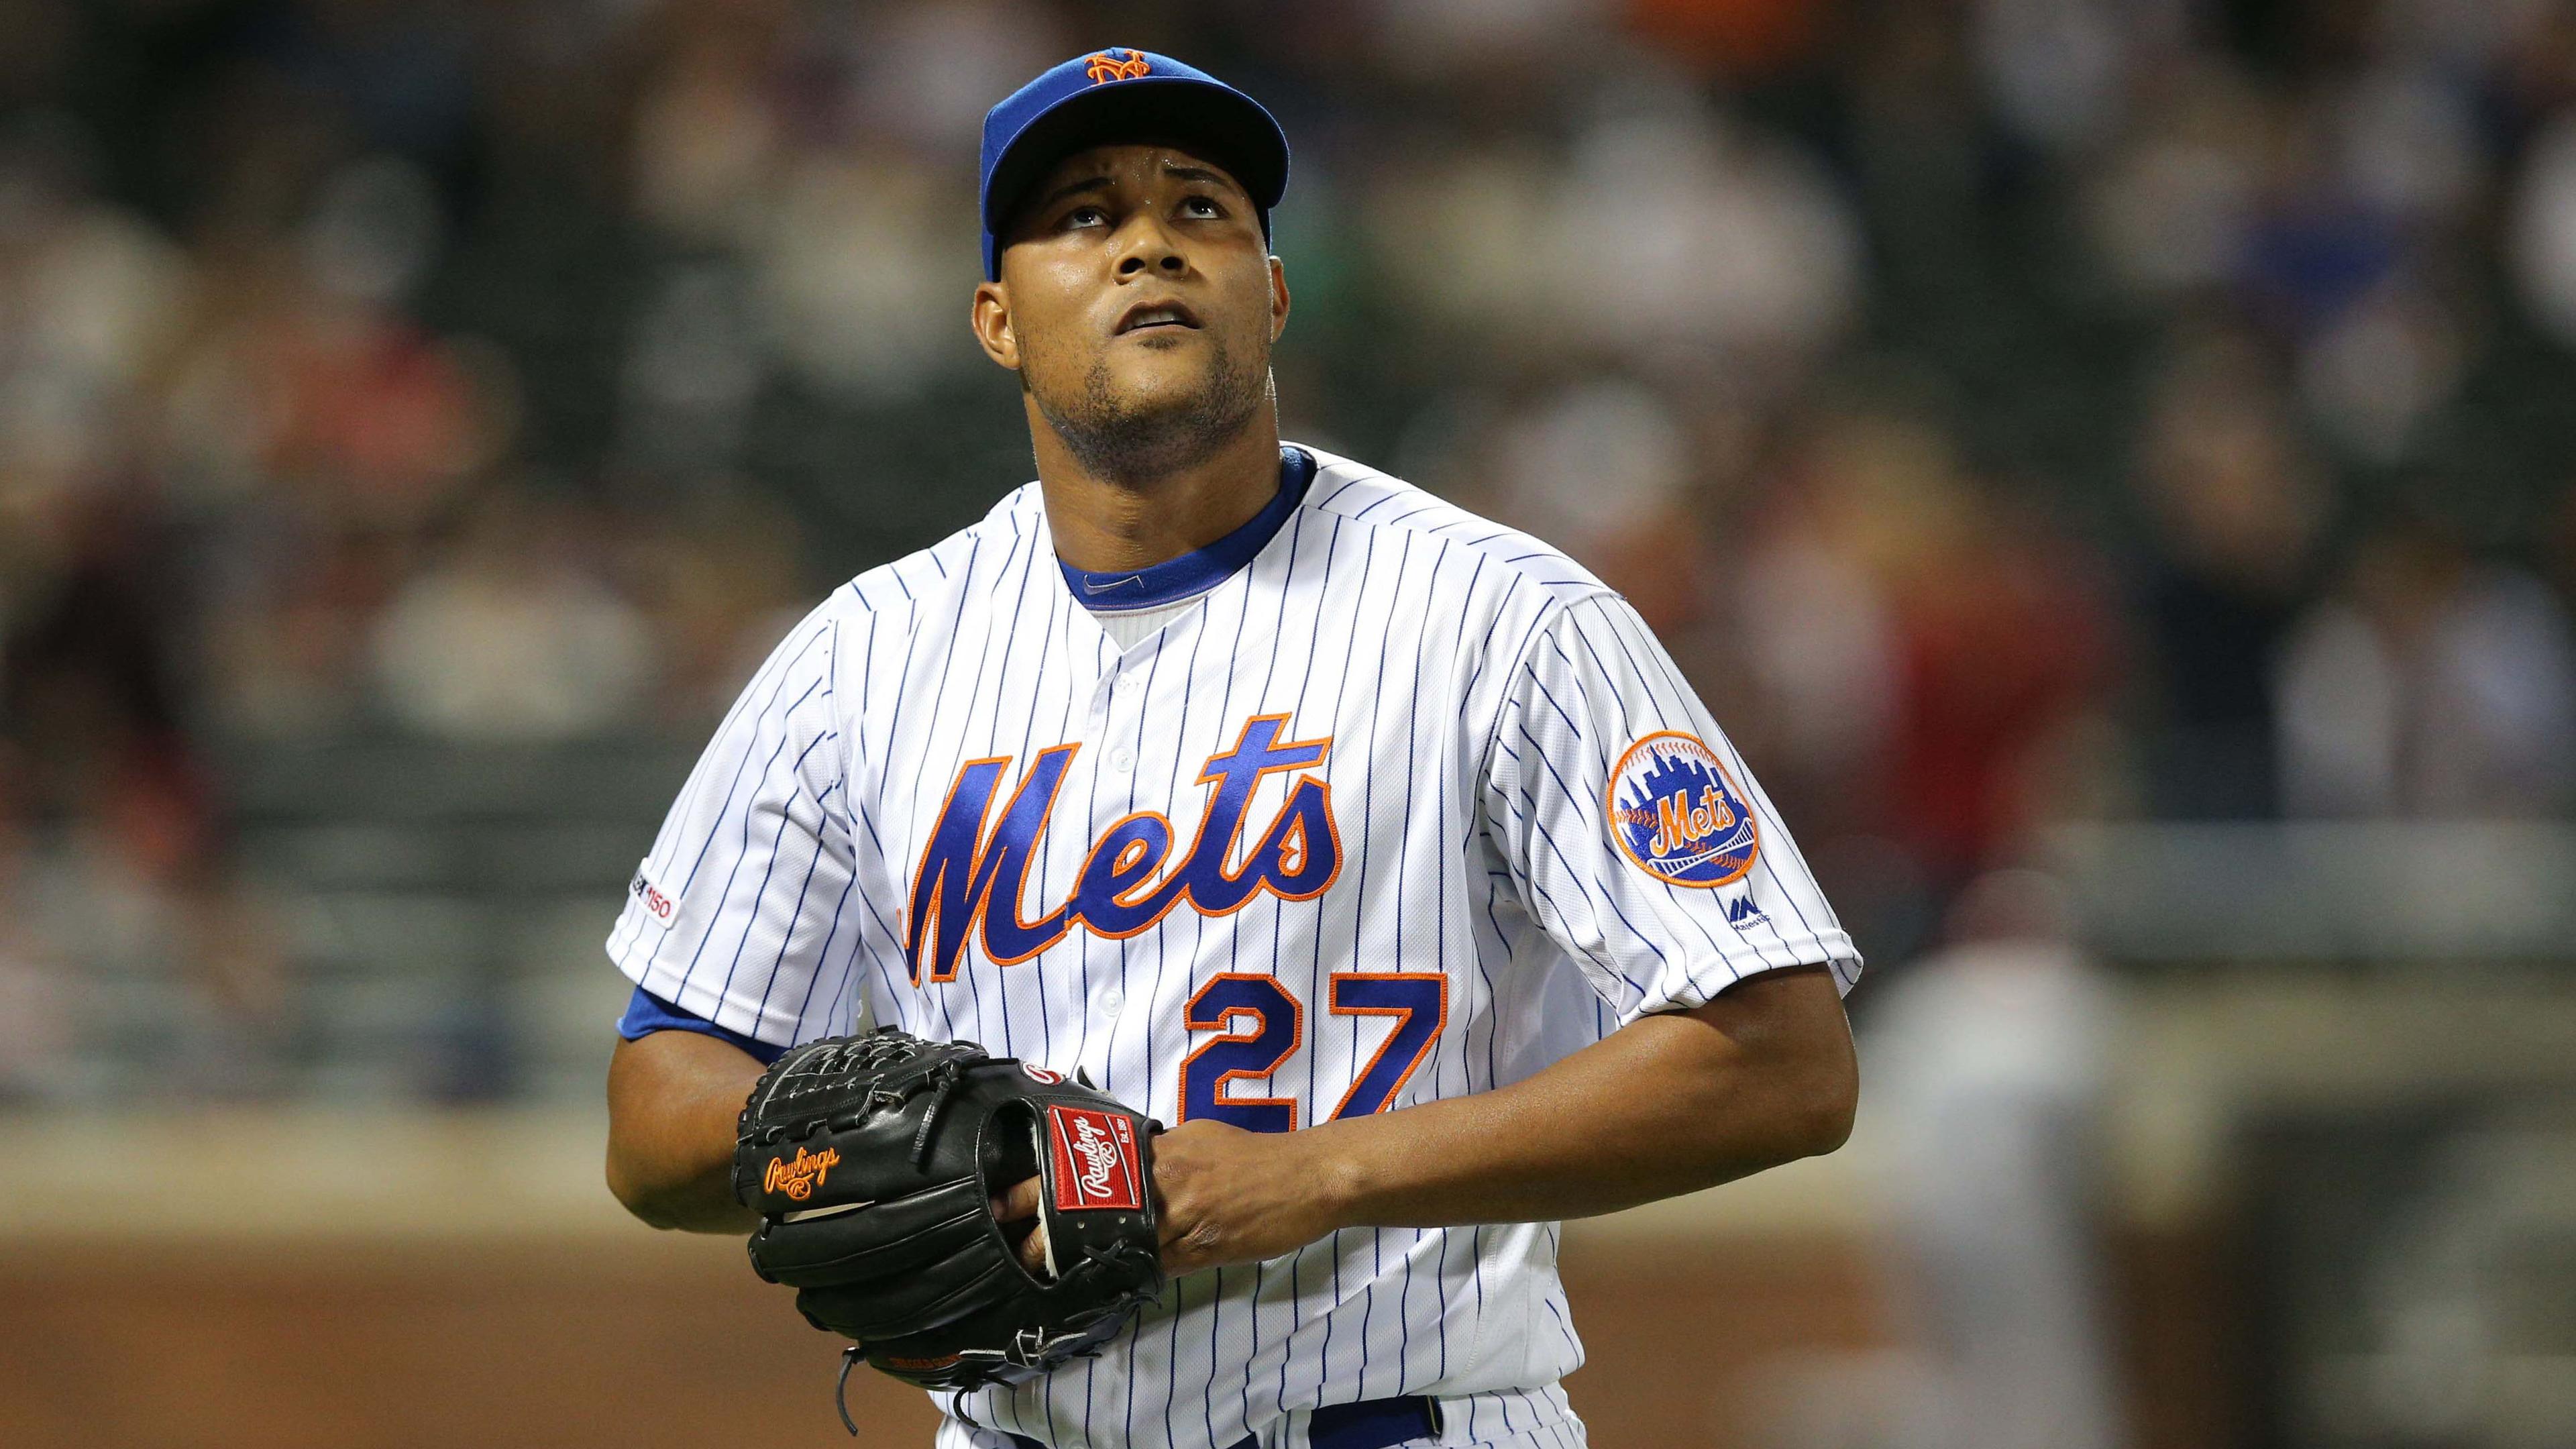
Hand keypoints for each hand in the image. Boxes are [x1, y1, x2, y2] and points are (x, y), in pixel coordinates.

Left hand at [992, 1119, 1348, 1276]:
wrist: (1307, 1179)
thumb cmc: (1254, 1155)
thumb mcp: (1199, 1138)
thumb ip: (1159, 1152)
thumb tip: (1128, 1161)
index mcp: (1156, 1153)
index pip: (1083, 1170)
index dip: (1037, 1189)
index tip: (1002, 1204)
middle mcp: (1161, 1186)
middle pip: (1085, 1213)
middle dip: (1042, 1236)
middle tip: (1009, 1251)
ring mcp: (1179, 1223)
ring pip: (1112, 1246)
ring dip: (1074, 1262)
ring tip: (1038, 1274)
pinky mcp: (1198, 1253)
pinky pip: (1150, 1266)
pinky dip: (1125, 1272)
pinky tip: (1100, 1282)